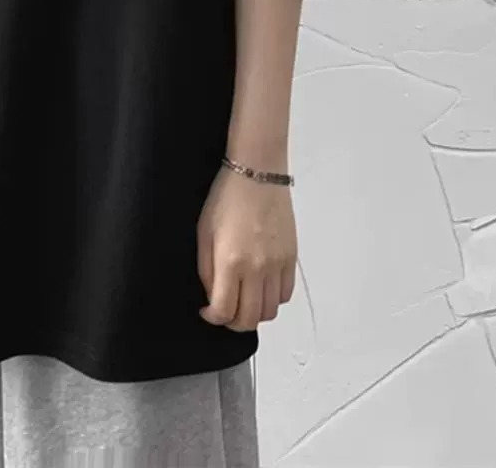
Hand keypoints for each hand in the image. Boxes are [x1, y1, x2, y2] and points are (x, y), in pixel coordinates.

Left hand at [197, 165, 297, 331]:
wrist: (258, 174)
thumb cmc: (225, 198)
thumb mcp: (203, 233)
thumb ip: (206, 270)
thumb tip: (212, 297)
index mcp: (231, 262)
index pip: (225, 311)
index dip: (213, 318)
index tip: (207, 311)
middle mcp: (257, 269)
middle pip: (250, 319)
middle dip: (233, 322)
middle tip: (224, 311)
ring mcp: (278, 264)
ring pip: (270, 311)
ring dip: (254, 313)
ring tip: (243, 299)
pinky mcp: (291, 258)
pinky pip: (286, 294)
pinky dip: (273, 299)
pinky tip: (260, 288)